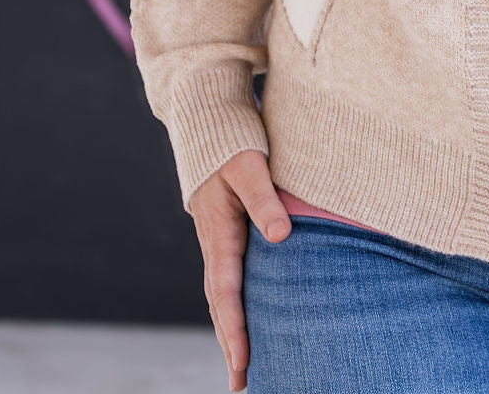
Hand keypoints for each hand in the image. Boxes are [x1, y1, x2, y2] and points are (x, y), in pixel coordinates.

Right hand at [190, 148, 291, 392]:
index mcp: (219, 232)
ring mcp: (216, 238)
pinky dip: (233, 302)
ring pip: (222, 292)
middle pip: (220, 302)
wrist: (207, 121)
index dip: (235, 328)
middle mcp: (214, 241)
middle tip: (241, 383)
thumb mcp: (249, 167)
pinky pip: (228, 276)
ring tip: (244, 364)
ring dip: (231, 327)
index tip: (242, 362)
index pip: (227, 292)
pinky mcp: (224, 230)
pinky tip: (247, 315)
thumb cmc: (232, 142)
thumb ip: (264, 200)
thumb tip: (281, 237)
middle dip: (230, 342)